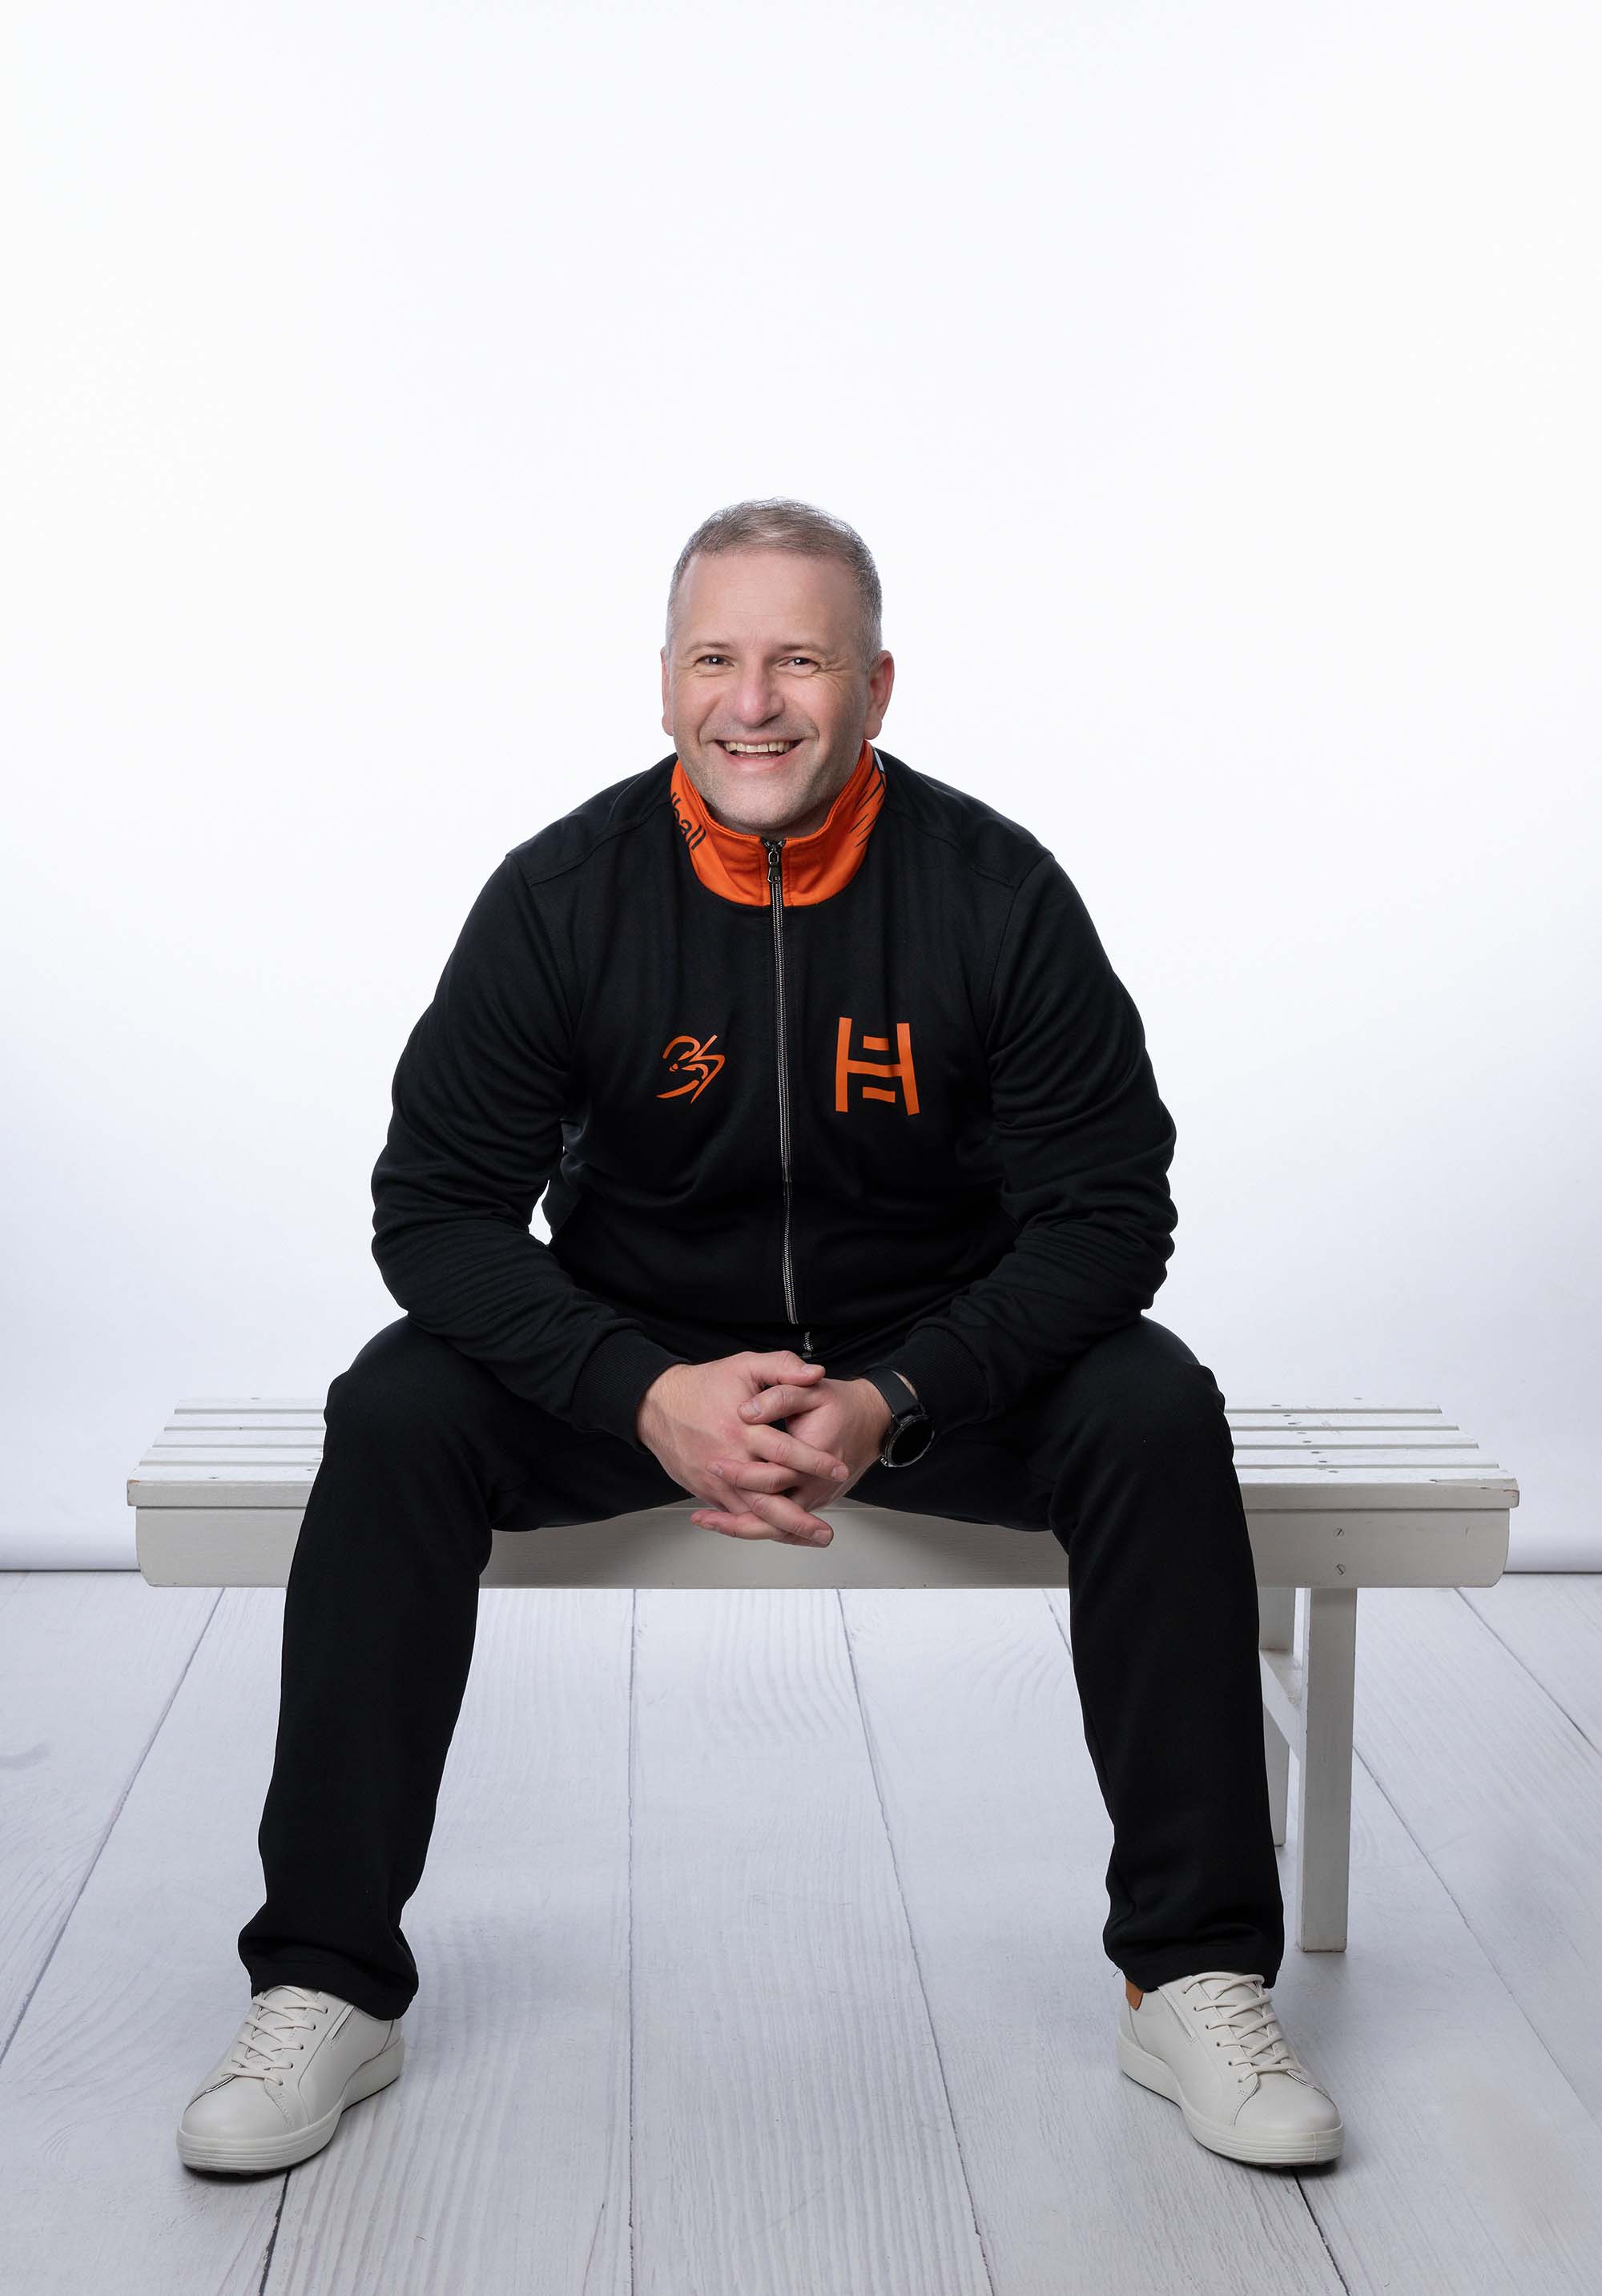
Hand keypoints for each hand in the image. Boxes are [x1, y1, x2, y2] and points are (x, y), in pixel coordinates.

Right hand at [635, 1352, 855, 1544]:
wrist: (657, 1405)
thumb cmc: (703, 1385)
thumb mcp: (744, 1365)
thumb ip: (782, 1366)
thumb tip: (816, 1373)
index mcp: (741, 1428)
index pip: (784, 1451)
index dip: (815, 1462)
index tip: (839, 1470)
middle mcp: (729, 1459)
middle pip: (768, 1495)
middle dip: (799, 1516)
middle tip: (825, 1530)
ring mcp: (715, 1480)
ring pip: (751, 1513)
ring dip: (782, 1530)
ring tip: (810, 1538)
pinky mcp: (706, 1490)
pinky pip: (734, 1515)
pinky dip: (757, 1528)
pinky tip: (779, 1534)